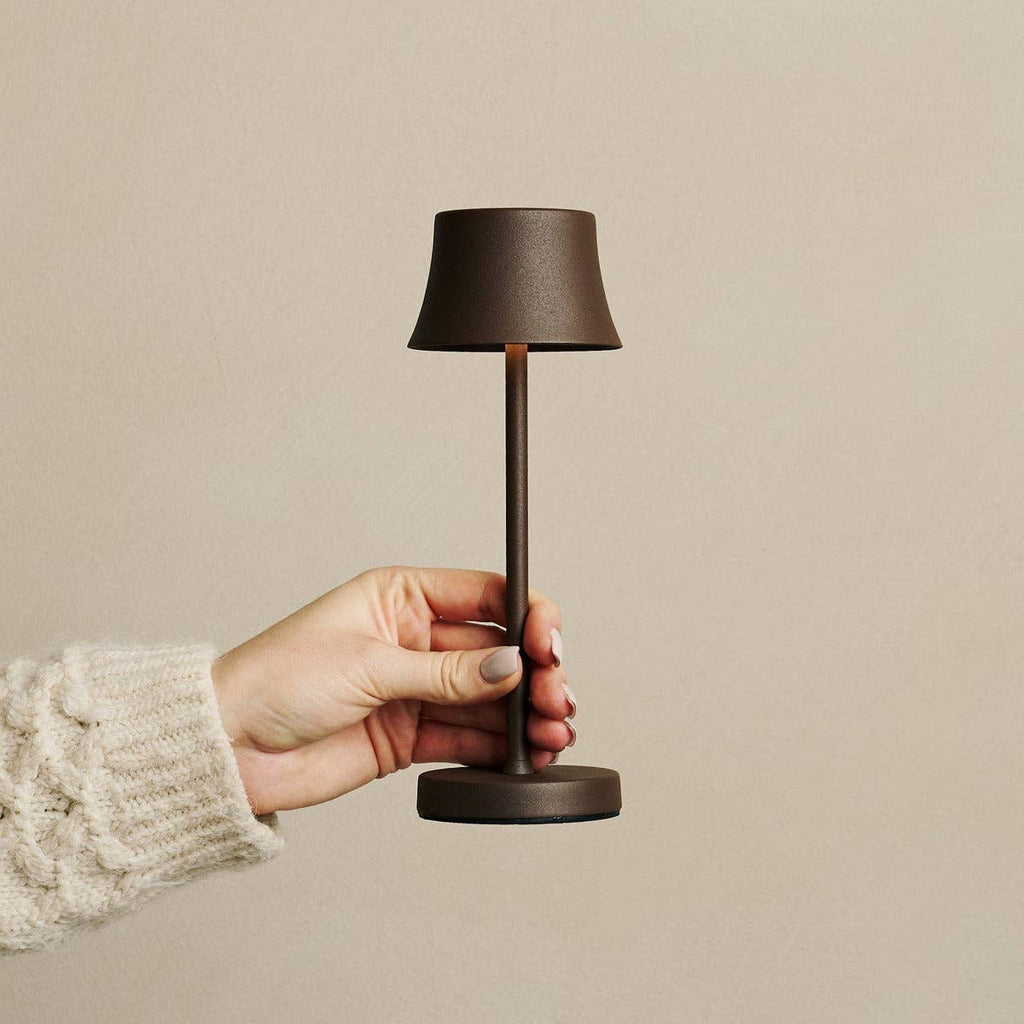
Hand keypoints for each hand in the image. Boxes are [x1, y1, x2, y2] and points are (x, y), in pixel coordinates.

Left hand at [212, 566, 575, 813]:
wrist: (229, 747)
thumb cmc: (277, 680)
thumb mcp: (370, 665)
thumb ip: (448, 672)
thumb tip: (512, 665)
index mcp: (401, 597)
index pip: (484, 595)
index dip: (526, 615)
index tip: (548, 643)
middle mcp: (413, 639)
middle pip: (495, 649)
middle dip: (533, 672)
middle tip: (556, 698)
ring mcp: (414, 689)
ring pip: (488, 697)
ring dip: (524, 714)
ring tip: (555, 733)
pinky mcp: (409, 735)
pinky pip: (467, 737)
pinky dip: (500, 747)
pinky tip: (527, 753)